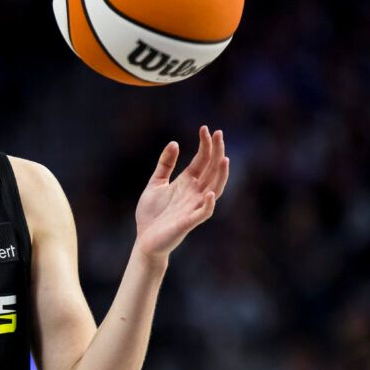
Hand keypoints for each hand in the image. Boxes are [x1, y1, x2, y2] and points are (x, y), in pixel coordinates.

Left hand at [134, 125, 229, 259]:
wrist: (145, 240)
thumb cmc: (151, 214)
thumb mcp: (156, 183)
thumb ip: (165, 164)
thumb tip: (174, 143)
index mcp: (187, 183)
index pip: (201, 161)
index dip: (205, 145)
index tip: (205, 128)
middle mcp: (194, 193)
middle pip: (211, 170)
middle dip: (216, 152)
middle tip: (218, 133)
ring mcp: (193, 207)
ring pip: (214, 189)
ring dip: (220, 175)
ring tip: (224, 158)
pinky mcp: (188, 222)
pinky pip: (203, 213)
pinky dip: (209, 204)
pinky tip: (210, 192)